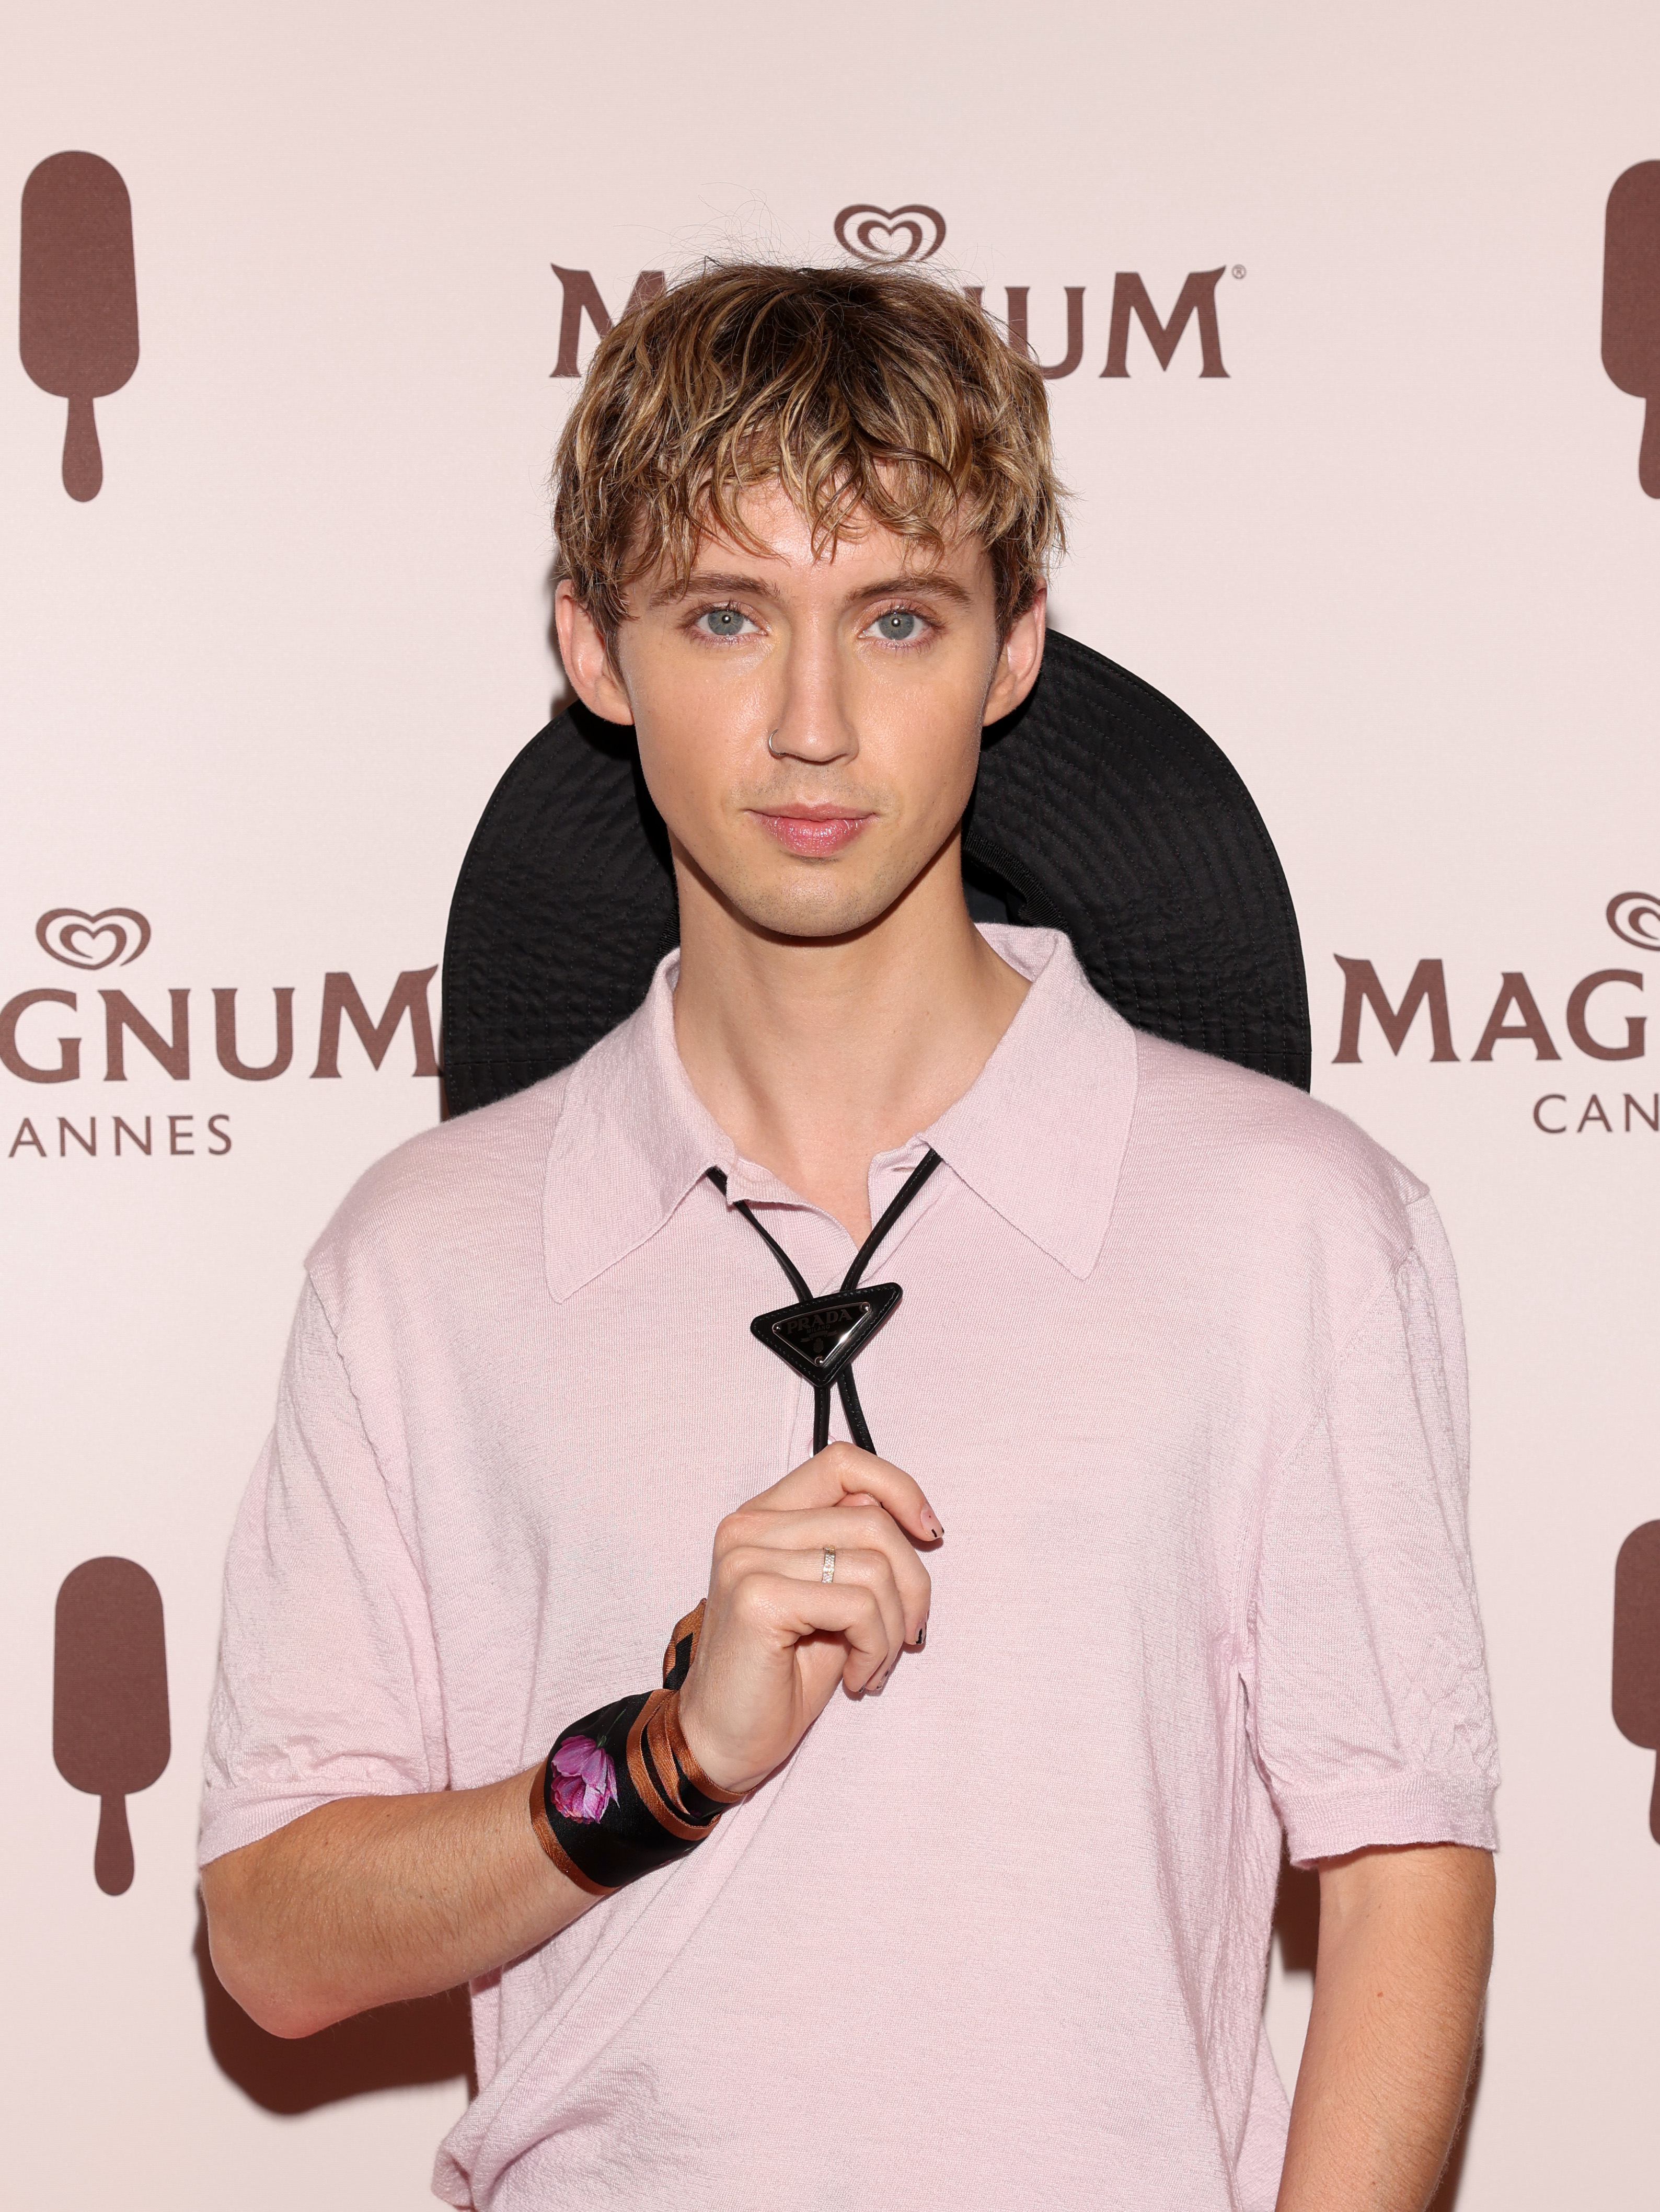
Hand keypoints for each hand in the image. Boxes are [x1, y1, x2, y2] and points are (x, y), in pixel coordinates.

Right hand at [676, 1441, 941, 1795]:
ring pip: (873, 1566)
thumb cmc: (783, 1676)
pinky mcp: (758, 1599)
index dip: (898, 1488)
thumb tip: (908, 1518)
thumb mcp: (830, 1601)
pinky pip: (857, 1605)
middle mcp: (748, 1527)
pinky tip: (860, 1679)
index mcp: (764, 1516)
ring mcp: (747, 1559)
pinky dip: (877, 1648)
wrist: (725, 1744)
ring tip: (876, 1665)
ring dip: (894, 1628)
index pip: (842, 1462)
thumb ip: (855, 1550)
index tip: (930, 1534)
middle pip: (872, 1519)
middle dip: (913, 1583)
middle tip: (909, 1635)